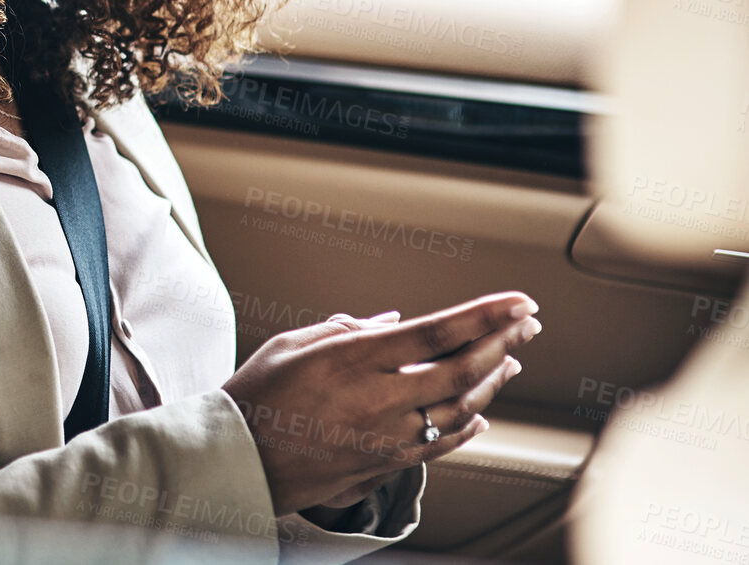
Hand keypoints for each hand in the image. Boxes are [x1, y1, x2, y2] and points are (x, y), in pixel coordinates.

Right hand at [221, 291, 540, 515]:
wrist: (238, 459)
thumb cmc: (257, 395)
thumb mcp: (292, 344)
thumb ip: (347, 329)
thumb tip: (393, 320)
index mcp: (354, 359)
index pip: (435, 332)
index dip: (484, 316)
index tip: (517, 302)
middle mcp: (378, 399)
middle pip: (461, 370)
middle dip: (502, 342)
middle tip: (528, 323)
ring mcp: (386, 436)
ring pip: (459, 408)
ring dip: (492, 381)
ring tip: (510, 359)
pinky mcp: (384, 463)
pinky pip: (442, 444)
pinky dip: (469, 426)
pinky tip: (483, 413)